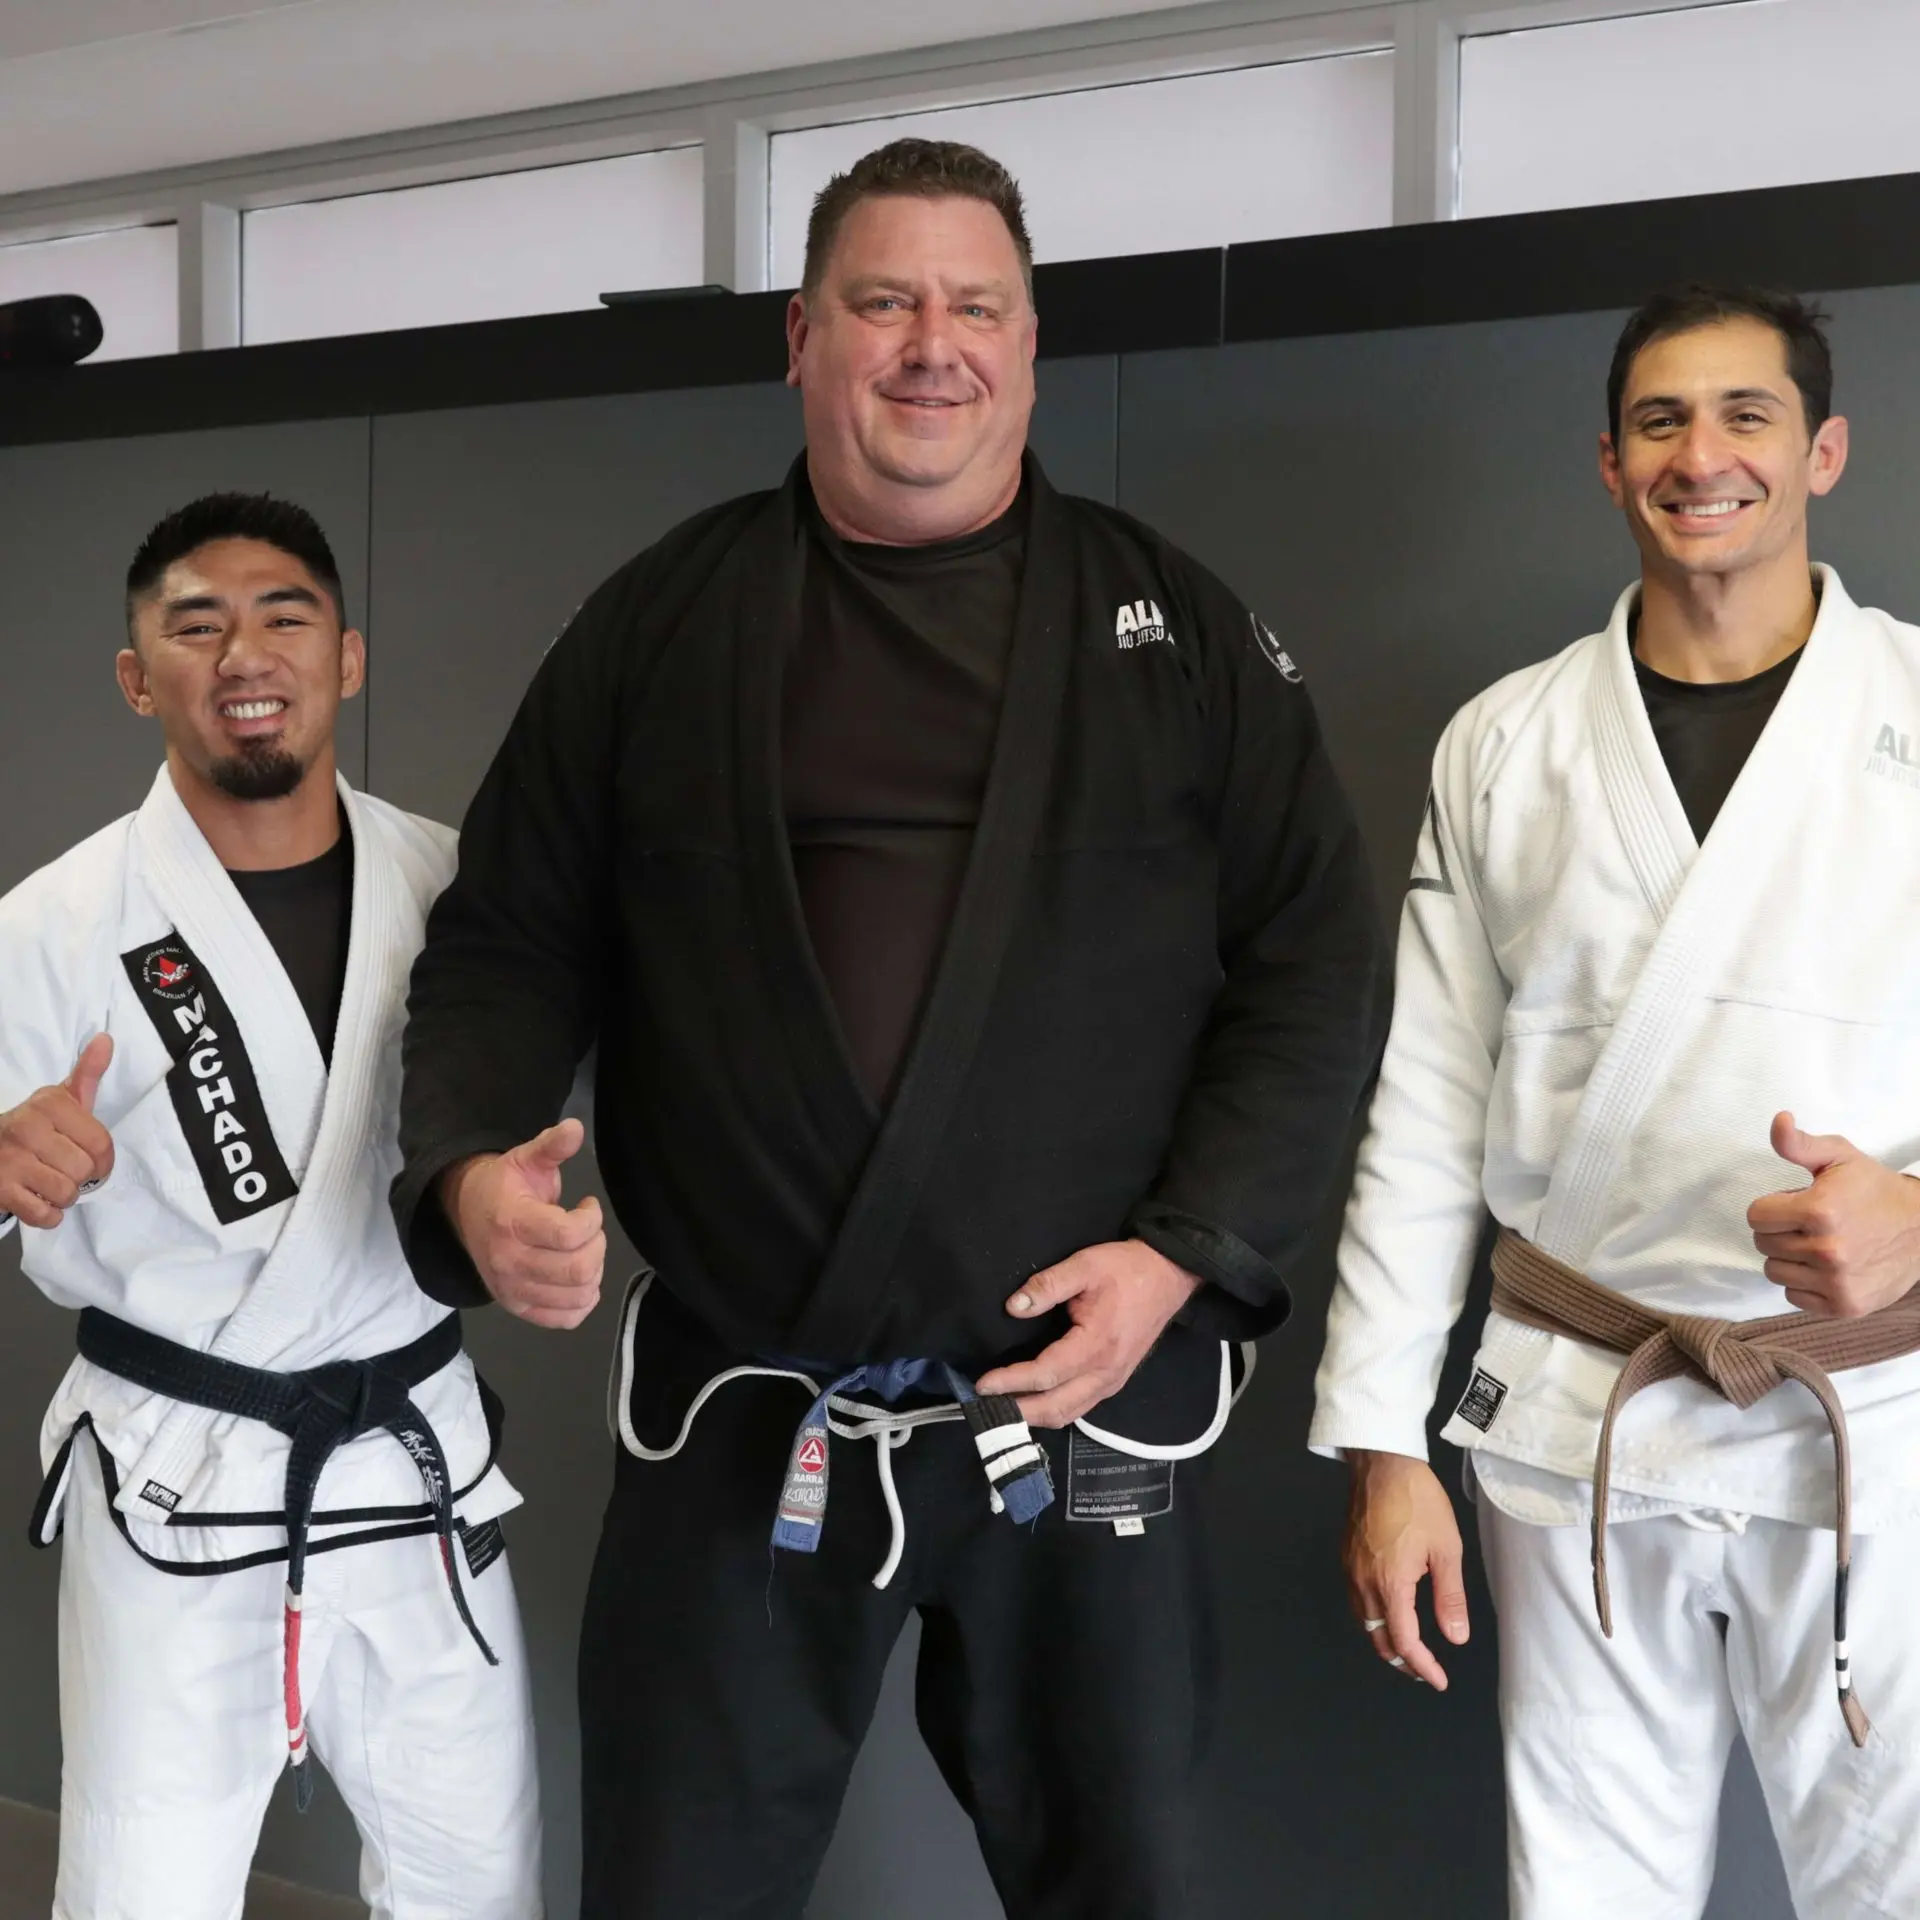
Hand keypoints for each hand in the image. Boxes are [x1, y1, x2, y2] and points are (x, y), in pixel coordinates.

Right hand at [0, 1035, 115, 1229]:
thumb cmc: (33, 1127)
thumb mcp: (59, 1099)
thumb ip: (86, 1075)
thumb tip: (107, 1039)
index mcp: (49, 1105)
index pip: (101, 1144)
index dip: (104, 1160)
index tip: (93, 1160)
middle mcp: (27, 1128)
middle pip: (83, 1170)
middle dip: (81, 1178)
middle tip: (66, 1171)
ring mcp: (10, 1160)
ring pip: (65, 1193)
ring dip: (64, 1197)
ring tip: (51, 1185)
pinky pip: (43, 1215)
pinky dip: (48, 1215)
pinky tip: (39, 1201)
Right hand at [439, 1118, 605, 1328]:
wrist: (467, 1211)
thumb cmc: (505, 1185)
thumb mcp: (526, 1158)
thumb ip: (552, 1145)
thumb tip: (576, 1127)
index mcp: (512, 1223)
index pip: (569, 1235)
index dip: (591, 1219)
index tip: (586, 1205)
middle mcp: (510, 1262)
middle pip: (579, 1270)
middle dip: (597, 1245)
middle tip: (587, 1230)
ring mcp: (513, 1290)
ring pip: (578, 1296)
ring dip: (593, 1271)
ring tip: (580, 1250)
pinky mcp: (518, 1307)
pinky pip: (564, 1319)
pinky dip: (581, 1302)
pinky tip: (576, 1278)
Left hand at [973, 1238, 1200, 1427]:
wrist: (1169, 1275)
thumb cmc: (1127, 1269)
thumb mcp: (1085, 1265)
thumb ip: (1047, 1285)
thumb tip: (1013, 1307)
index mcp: (1097, 1345)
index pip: (1046, 1374)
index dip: (1012, 1381)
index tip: (983, 1383)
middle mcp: (1106, 1373)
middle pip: (1056, 1407)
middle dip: (1018, 1411)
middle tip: (984, 1407)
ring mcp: (1113, 1381)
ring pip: (1068, 1413)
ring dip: (1034, 1416)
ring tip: (1002, 1409)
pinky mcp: (1115, 1381)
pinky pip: (1080, 1407)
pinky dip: (1053, 1410)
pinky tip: (1032, 1403)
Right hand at [1342, 1450, 1468, 1690]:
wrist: (1381, 1462)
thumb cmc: (1418, 1500)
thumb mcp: (1446, 1548)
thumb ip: (1450, 1597)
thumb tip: (1455, 1638)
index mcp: (1390, 1583)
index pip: (1404, 1640)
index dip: (1422, 1666)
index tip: (1438, 1680)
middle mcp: (1364, 1581)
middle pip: (1377, 1638)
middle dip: (1402, 1661)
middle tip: (1425, 1671)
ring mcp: (1350, 1568)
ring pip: (1364, 1621)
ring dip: (1384, 1640)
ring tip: (1409, 1648)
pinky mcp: (1346, 1555)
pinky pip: (1357, 1600)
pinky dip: (1373, 1618)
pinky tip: (1389, 1612)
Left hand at [1746, 1112, 1919, 1318]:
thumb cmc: (1874, 1189)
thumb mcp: (1839, 1156)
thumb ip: (1799, 1143)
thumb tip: (1778, 1120)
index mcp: (1820, 1212)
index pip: (1756, 1216)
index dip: (1772, 1207)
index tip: (1794, 1203)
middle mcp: (1828, 1251)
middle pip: (1763, 1244)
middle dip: (1780, 1230)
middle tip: (1809, 1224)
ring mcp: (1837, 1282)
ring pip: (1774, 1272)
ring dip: (1788, 1258)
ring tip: (1817, 1243)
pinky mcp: (1846, 1306)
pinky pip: (1794, 1297)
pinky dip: (1803, 1283)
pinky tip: (1825, 1267)